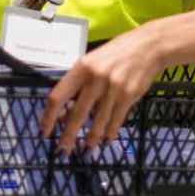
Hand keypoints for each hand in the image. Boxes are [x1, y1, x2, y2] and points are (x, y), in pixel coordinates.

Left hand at [39, 25, 164, 152]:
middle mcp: (95, 78)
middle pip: (77, 113)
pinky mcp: (129, 94)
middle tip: (63, 149)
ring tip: (87, 147)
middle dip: (68, 135)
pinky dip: (111, 131)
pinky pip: (116, 118)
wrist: (149, 46)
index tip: (45, 130)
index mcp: (81, 67)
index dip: (49, 116)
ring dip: (92, 137)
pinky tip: (107, 138)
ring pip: (98, 120)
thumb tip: (64, 112)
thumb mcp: (92, 61)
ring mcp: (113, 87)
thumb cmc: (117, 53)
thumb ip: (79, 84)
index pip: (58, 96)